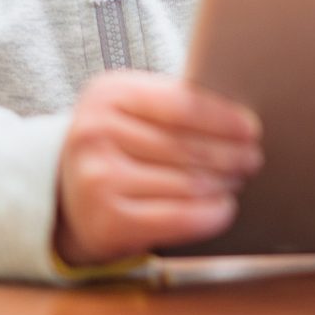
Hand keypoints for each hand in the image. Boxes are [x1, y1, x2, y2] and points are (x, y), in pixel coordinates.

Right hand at [53, 72, 263, 266]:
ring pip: (185, 182)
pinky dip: (209, 215)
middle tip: (253, 158)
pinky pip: (176, 217)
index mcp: (108, 94)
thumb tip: (240, 117)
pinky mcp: (106, 221)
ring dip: (222, 184)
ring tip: (238, 180)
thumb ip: (173, 104)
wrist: (62, 194)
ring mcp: (97, 179)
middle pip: (185, 146)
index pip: (180, 104)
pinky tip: (224, 209)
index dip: (222, 118)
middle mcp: (95, 134)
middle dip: (229, 155)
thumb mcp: (131, 110)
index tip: (252, 129)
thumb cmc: (114, 145)